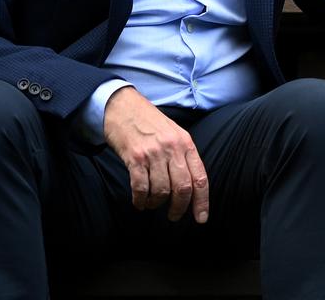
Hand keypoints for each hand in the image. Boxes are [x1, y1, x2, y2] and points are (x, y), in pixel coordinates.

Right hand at [102, 87, 208, 223]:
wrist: (122, 105)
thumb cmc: (148, 122)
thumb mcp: (173, 133)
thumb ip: (183, 155)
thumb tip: (191, 186)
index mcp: (185, 143)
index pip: (200, 178)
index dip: (202, 202)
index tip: (201, 218)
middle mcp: (172, 148)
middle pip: (182, 188)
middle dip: (179, 208)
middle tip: (173, 216)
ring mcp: (153, 153)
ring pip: (161, 190)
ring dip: (156, 203)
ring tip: (151, 204)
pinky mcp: (134, 157)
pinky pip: (141, 187)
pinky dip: (140, 200)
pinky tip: (139, 201)